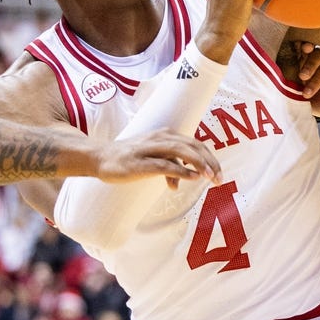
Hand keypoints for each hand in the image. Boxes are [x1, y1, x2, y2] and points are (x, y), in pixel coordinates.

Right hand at [94, 131, 221, 183]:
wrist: (100, 157)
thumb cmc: (128, 158)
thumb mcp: (152, 160)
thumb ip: (168, 168)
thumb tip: (179, 183)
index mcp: (165, 135)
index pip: (194, 143)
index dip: (209, 157)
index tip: (219, 173)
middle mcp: (160, 138)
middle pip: (192, 146)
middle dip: (209, 162)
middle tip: (220, 178)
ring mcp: (149, 149)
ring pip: (181, 151)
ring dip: (199, 164)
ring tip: (211, 177)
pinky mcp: (140, 162)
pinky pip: (164, 164)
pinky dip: (180, 171)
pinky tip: (192, 178)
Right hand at [292, 42, 319, 118]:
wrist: (298, 96)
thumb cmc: (316, 100)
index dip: (318, 80)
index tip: (306, 94)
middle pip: (319, 54)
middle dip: (311, 66)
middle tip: (302, 77)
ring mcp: (305, 51)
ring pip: (307, 46)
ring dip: (303, 53)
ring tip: (296, 63)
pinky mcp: (292, 49)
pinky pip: (294, 43)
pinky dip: (292, 45)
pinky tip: (288, 49)